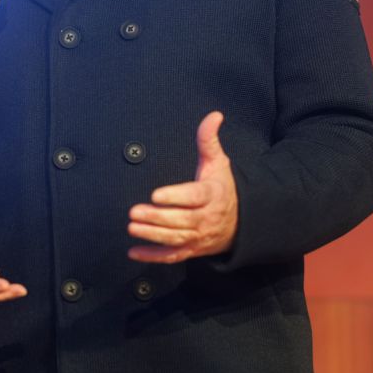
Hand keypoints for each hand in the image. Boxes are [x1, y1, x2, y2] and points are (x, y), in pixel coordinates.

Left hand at [127, 112, 238, 263]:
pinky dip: (153, 257)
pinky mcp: (191, 250)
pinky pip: (172, 256)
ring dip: (153, 235)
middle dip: (158, 217)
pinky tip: (133, 252)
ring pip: (176, 239)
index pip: (195, 196)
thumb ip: (209, 140)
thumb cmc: (223, 188)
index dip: (176, 196)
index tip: (156, 194)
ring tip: (132, 227)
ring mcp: (199, 237)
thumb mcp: (218, 163)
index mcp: (213, 195)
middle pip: (182, 220)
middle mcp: (207, 218)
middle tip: (135, 212)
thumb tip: (213, 115)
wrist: (240, 223)